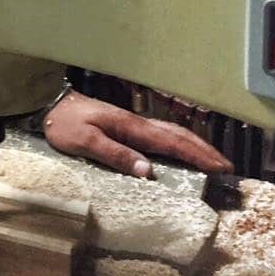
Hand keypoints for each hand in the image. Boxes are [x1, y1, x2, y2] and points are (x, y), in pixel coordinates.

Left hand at [42, 91, 232, 177]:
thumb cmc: (63, 124)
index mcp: (129, 127)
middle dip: (204, 150)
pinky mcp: (124, 127)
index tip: (220, 168)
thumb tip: (149, 171)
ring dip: (193, 146)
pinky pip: (158, 136)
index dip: (197, 155)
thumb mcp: (84, 142)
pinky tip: (179, 152)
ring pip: (170, 133)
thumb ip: (114, 154)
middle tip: (227, 168)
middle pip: (177, 135)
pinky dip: (177, 144)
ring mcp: (131, 124)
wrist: (48, 104)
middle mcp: (135, 124)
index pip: (170, 142)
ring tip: (212, 161)